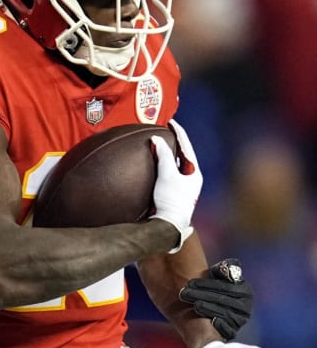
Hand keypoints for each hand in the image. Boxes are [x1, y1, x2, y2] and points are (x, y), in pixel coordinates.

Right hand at [150, 119, 202, 252]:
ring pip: (175, 165)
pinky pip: (167, 175)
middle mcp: (190, 179)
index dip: (178, 132)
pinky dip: (161, 167)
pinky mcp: (172, 195)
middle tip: (165, 131)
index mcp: (195, 173)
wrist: (168, 226)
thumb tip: (157, 139)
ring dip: (167, 155)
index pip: (187, 146)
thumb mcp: (167, 175)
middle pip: (183, 155)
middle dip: (174, 143)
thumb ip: (163, 156)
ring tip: (158, 145)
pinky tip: (153, 167)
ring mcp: (181, 188)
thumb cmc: (170, 201)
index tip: (170, 121)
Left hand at [179, 258, 252, 339]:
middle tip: (183, 293)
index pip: (227, 288)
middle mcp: (245, 307)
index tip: (190, 282)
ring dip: (208, 310)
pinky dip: (219, 326)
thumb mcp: (219, 275)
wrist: (209, 306)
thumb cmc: (215, 287)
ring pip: (225, 315)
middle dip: (202, 296)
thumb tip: (227, 267)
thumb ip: (224, 269)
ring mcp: (239, 321)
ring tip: (194, 305)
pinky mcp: (232, 332)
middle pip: (223, 301)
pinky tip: (208, 322)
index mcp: (245, 292)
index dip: (208, 285)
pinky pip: (228, 331)